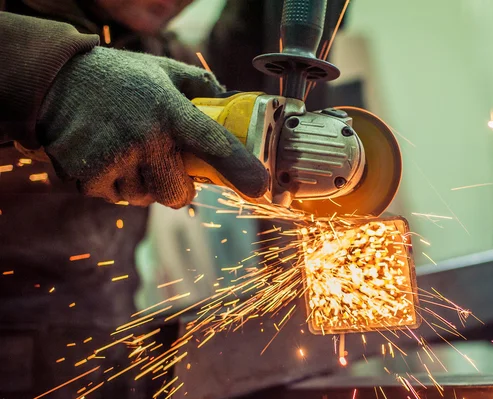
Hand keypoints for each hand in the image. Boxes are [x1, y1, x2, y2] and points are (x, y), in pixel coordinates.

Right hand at [37, 47, 267, 207]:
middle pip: (178, 194)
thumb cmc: (117, 79)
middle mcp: (144, 138)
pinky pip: (113, 197)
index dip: (240, 169)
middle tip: (165, 165)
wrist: (54, 82)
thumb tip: (231, 100)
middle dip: (177, 187)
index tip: (259, 187)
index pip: (214, 145)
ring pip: (144, 199)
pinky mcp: (85, 176)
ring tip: (128, 152)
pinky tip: (104, 156)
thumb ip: (199, 87)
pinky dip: (113, 185)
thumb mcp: (162, 72)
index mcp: (170, 111)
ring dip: (142, 185)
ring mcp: (113, 159)